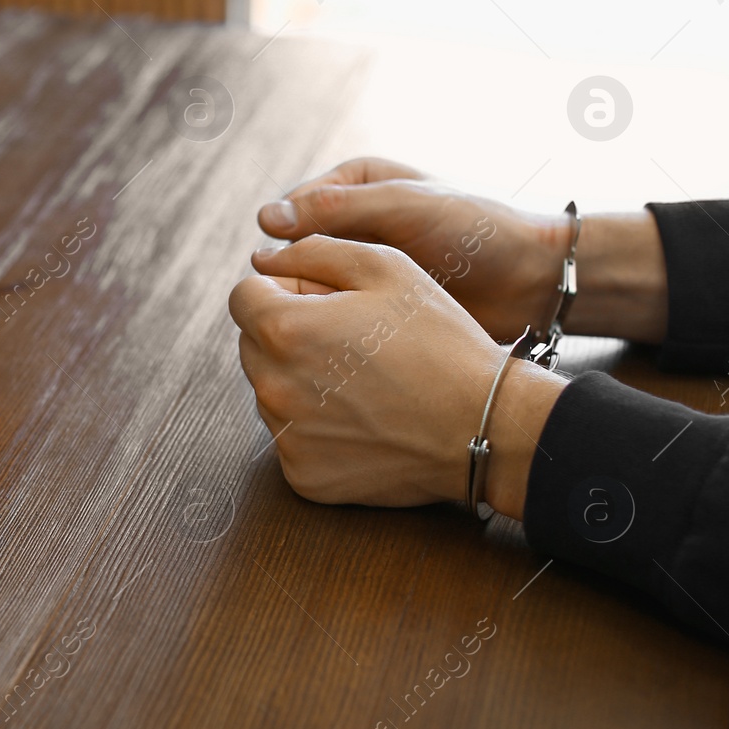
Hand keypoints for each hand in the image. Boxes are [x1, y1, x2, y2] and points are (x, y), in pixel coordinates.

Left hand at [230, 235, 565, 517]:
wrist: (484, 425)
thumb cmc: (439, 339)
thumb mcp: (385, 266)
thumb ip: (313, 252)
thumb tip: (265, 261)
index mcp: (284, 330)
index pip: (244, 297)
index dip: (284, 289)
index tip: (323, 300)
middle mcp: (272, 388)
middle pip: (253, 345)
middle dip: (288, 334)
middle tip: (349, 341)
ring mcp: (286, 438)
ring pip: (270, 391)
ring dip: (300, 380)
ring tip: (362, 381)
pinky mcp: (303, 476)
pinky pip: (291, 437)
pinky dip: (316, 426)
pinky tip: (363, 419)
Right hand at [256, 157, 572, 342]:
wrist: (530, 280)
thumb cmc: (477, 230)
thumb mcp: (403, 207)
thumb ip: (336, 210)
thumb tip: (266, 220)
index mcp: (355, 182)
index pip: (292, 208)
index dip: (285, 239)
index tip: (284, 267)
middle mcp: (352, 220)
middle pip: (296, 248)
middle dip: (297, 274)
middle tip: (306, 299)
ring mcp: (362, 261)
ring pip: (311, 282)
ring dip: (313, 299)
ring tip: (328, 317)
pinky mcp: (374, 298)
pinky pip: (336, 309)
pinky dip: (333, 320)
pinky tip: (339, 332)